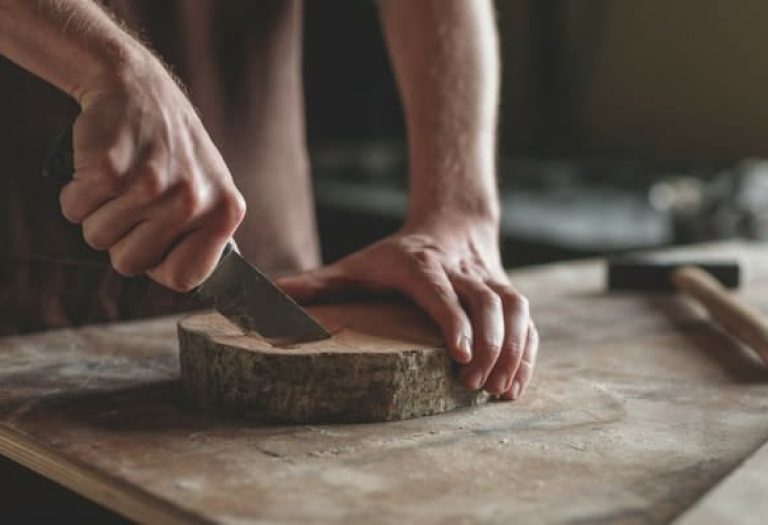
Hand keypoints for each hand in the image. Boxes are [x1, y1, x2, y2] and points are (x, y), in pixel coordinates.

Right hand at [59, 53, 244, 290]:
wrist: (138, 88)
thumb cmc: (173, 149)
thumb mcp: (209, 190)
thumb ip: (204, 236)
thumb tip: (196, 283)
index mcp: (223, 212)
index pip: (184, 279)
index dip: (159, 265)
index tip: (155, 242)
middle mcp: (192, 201)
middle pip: (130, 264)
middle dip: (121, 240)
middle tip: (132, 203)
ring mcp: (151, 186)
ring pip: (98, 239)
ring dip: (98, 214)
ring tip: (120, 180)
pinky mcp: (109, 170)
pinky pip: (74, 211)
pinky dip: (76, 194)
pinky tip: (100, 167)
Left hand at [277, 217, 538, 399]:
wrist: (450, 224)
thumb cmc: (396, 255)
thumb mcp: (355, 265)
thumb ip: (317, 285)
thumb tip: (268, 302)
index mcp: (421, 263)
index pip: (441, 291)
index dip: (453, 320)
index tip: (458, 354)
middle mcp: (461, 269)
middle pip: (486, 302)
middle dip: (487, 344)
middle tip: (475, 385)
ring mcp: (490, 280)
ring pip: (513, 310)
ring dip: (513, 350)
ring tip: (501, 390)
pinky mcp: (507, 292)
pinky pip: (527, 320)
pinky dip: (528, 351)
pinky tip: (518, 382)